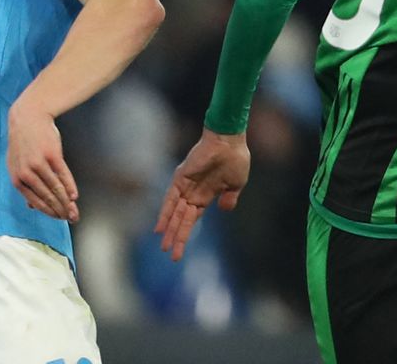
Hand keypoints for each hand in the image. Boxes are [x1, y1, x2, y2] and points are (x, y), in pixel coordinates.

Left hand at [6, 94, 78, 221]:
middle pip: (48, 197)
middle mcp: (27, 173)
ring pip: (56, 188)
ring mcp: (39, 163)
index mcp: (17, 178)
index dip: (49, 212)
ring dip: (67, 202)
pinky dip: (70, 186)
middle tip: (71, 218)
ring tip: (74, 210)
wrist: (28, 117)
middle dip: (61, 211)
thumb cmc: (24, 142)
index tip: (59, 218)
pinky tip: (74, 195)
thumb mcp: (17, 164)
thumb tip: (31, 206)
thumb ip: (24, 185)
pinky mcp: (52, 154)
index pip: (36, 201)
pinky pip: (63, 174)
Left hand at [155, 129, 250, 261]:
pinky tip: (160, 227)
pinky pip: (171, 198)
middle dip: (177, 238)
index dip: (185, 234)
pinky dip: (165, 213)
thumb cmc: (236, 159)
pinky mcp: (181, 178)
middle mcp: (193, 192)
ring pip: (175, 212)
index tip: (180, 251)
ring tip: (164, 246)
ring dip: (170, 229)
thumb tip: (224, 209)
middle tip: (171, 255)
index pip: (192, 219)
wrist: (230, 141)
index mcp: (206, 195)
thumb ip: (230, 197)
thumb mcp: (236, 184)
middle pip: (182, 220)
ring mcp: (186, 186)